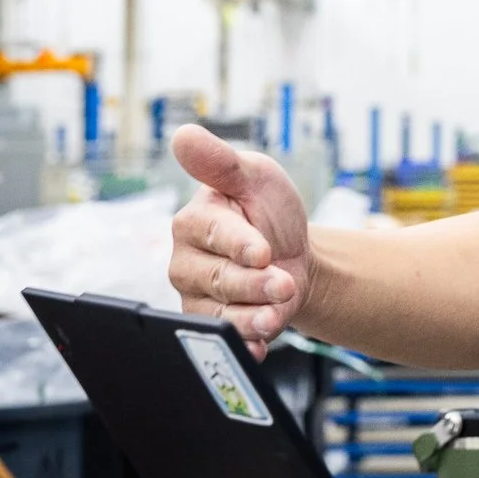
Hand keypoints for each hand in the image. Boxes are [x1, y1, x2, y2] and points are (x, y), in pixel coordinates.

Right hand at [167, 125, 313, 359]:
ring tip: (278, 309)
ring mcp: (195, 295)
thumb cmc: (270, 210)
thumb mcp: (255, 176)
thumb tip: (183, 134)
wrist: (295, 253)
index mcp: (194, 220)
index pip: (212, 234)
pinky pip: (223, 340)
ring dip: (254, 316)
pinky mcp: (209, 323)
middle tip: (284, 283)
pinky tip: (261, 339)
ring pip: (220, 313)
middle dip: (257, 283)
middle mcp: (186, 260)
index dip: (239, 244)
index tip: (263, 252)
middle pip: (218, 278)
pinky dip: (246, 343)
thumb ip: (221, 161)